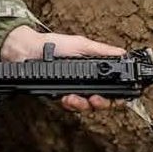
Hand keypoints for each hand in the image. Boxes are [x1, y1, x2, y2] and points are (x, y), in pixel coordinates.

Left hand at [0, 25, 125, 112]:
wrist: (29, 51)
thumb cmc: (54, 44)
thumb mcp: (81, 45)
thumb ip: (102, 51)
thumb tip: (123, 53)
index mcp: (94, 70)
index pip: (111, 87)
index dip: (118, 95)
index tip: (120, 98)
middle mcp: (86, 83)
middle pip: (102, 101)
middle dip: (101, 103)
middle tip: (96, 100)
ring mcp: (74, 91)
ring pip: (86, 107)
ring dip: (83, 104)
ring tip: (75, 98)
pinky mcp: (60, 97)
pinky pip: (70, 107)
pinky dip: (70, 104)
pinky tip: (66, 98)